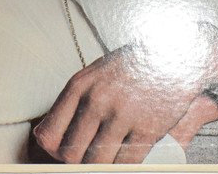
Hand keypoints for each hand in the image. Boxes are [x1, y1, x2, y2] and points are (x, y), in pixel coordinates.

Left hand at [34, 22, 217, 163]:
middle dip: (78, 162)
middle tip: (89, 157)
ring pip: (96, 163)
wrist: (172, 55)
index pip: (50, 134)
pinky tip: (125, 160)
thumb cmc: (131, 65)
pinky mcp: (147, 128)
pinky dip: (123, 167)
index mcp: (80, 85)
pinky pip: (126, 163)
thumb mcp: (96, 74)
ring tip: (107, 159)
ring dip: (101, 166)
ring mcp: (122, 114)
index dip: (55, 151)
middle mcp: (97, 99)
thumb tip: (45, 137)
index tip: (64, 153)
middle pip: (71, 154)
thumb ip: (74, 102)